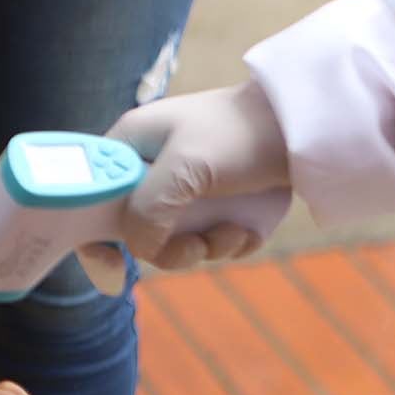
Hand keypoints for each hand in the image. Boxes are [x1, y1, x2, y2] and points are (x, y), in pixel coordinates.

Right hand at [84, 80, 289, 270]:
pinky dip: (227, 245)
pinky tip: (247, 229)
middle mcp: (150, 170)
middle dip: (166, 246)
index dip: (91, 234)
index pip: (88, 198)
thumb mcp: (184, 167)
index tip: (114, 266)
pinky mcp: (217, 205)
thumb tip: (137, 250)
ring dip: (205, 248)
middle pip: (134, 229)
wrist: (306, 129)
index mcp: (128, 148)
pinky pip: (208, 242)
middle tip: (194, 244)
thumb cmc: (238, 134)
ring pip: (173, 242)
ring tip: (233, 230)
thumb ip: (148, 210)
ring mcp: (184, 190)